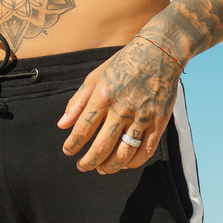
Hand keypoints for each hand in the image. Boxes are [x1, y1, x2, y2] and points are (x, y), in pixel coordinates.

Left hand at [57, 38, 181, 172]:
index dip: (73, 144)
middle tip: (82, 166)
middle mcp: (122, 108)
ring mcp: (142, 117)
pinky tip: (124, 164)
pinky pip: (146, 150)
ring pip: (124, 153)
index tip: (67, 151)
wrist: (160, 53)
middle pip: (102, 146)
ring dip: (110, 167)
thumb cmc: (124, 63)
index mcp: (103, 95)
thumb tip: (62, 124)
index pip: (83, 128)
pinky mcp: (159, 122)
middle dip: (89, 161)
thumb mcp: (96, 76)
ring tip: (101, 169)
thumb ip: (78, 101)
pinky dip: (133, 162)